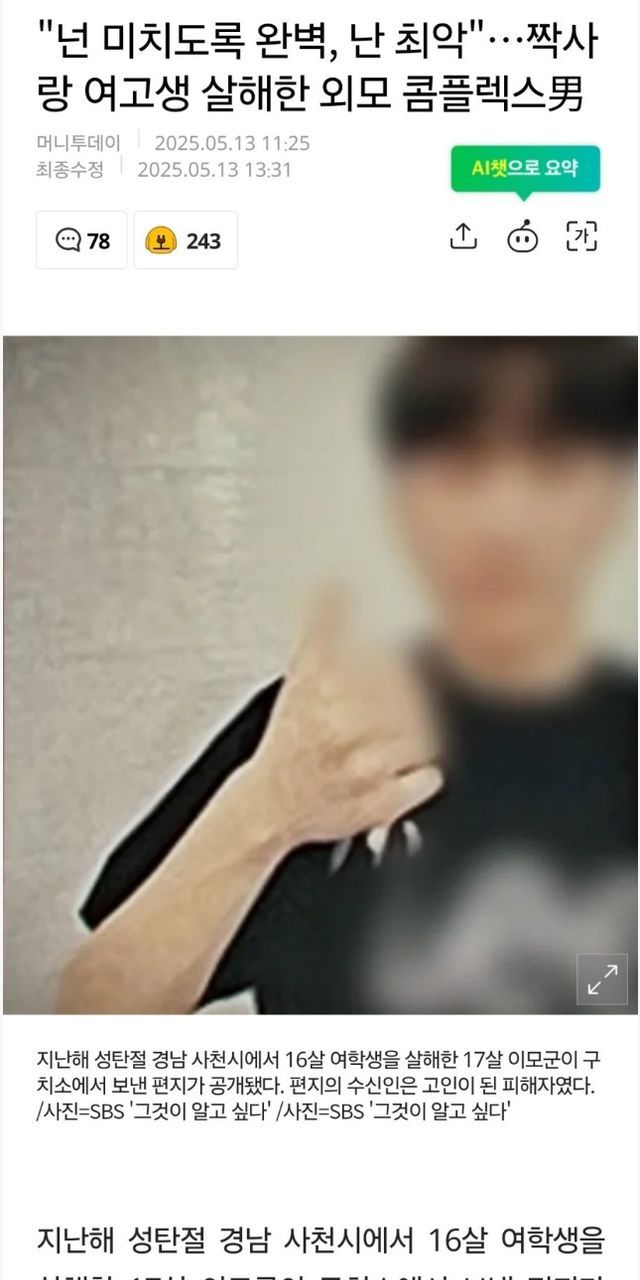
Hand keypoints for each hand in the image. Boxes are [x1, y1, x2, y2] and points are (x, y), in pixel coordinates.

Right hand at [252, 587, 442, 845]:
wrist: (270, 803)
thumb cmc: (292, 737)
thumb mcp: (301, 674)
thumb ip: (323, 626)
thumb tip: (333, 584)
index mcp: (328, 688)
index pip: (391, 665)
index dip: (396, 670)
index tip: (388, 675)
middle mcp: (346, 728)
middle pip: (413, 702)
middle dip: (407, 704)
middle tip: (385, 714)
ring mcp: (365, 769)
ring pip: (423, 737)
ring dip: (416, 737)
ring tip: (391, 741)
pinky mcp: (381, 804)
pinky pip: (427, 779)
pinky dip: (421, 775)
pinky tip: (402, 771)